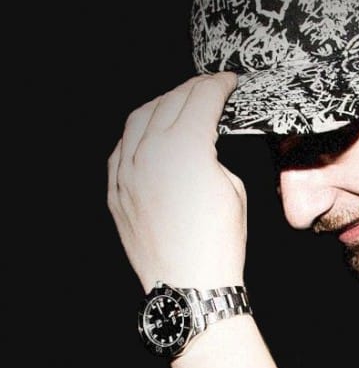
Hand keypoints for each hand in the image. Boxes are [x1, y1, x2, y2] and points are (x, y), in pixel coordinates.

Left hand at [107, 72, 246, 291]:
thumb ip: (213, 153)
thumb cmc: (218, 242)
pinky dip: (139, 133)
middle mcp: (148, 152)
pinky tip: (153, 134)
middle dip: (193, 89)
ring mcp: (126, 171)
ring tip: (180, 104)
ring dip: (163, 104)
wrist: (189, 286)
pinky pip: (123, 147)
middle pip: (170, 101)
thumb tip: (203, 141)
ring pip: (139, 118)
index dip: (220, 85)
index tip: (230, 82)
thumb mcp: (233, 187)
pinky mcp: (115, 190)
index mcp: (184, 148)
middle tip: (210, 87)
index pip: (202, 99)